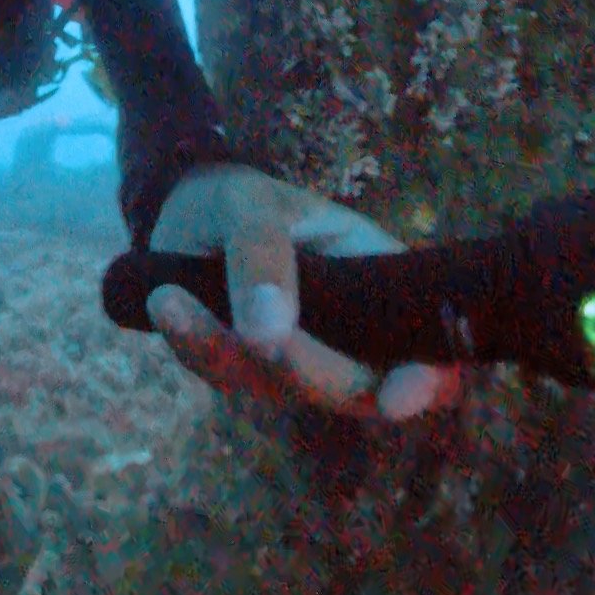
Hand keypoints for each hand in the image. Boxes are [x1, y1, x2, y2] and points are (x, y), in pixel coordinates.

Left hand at [145, 163, 460, 422]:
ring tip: (172, 298)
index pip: (431, 350)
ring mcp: (301, 359)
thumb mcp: (257, 205)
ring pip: (282, 387)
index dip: (428, 381)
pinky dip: (194, 346)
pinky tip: (163, 304)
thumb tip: (269, 332)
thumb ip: (265, 257)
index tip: (397, 398)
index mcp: (384, 284)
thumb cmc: (245, 197)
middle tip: (258, 334)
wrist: (189, 207)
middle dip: (306, 367)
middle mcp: (352, 334)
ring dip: (229, 352)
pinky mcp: (249, 370)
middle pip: (355, 387)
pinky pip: (228, 376)